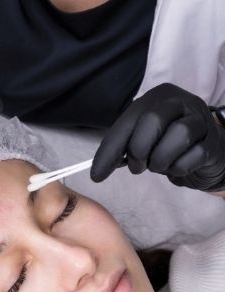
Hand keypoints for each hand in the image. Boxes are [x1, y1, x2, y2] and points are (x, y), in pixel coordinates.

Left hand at [91, 83, 224, 191]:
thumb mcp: (142, 141)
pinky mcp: (213, 142)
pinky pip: (194, 155)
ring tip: (159, 166)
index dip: (110, 149)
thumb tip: (97, 170)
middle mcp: (181, 102)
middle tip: (138, 166)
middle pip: (153, 120)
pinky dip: (179, 168)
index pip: (128, 120)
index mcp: (157, 97)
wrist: (206, 154)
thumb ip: (122, 148)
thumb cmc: (168, 145)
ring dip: (161, 160)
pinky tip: (177, 167)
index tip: (97, 175)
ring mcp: (201, 120)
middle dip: (139, 150)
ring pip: (178, 135)